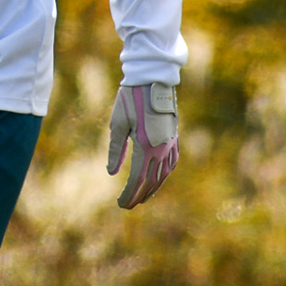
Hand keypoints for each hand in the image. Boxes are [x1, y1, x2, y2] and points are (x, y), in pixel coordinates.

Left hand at [107, 82, 178, 207]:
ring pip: (163, 175)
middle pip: (150, 181)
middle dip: (138, 195)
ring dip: (152, 188)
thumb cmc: (131, 98)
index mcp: (146, 146)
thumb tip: (111, 172)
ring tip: (142, 197)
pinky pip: (171, 163)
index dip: (129, 194)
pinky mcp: (174, 138)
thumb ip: (116, 150)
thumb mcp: (118, 123)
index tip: (120, 204)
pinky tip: (158, 178)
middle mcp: (161, 149)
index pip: (137, 179)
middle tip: (127, 206)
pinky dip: (164, 175)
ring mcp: (170, 144)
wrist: (153, 79)